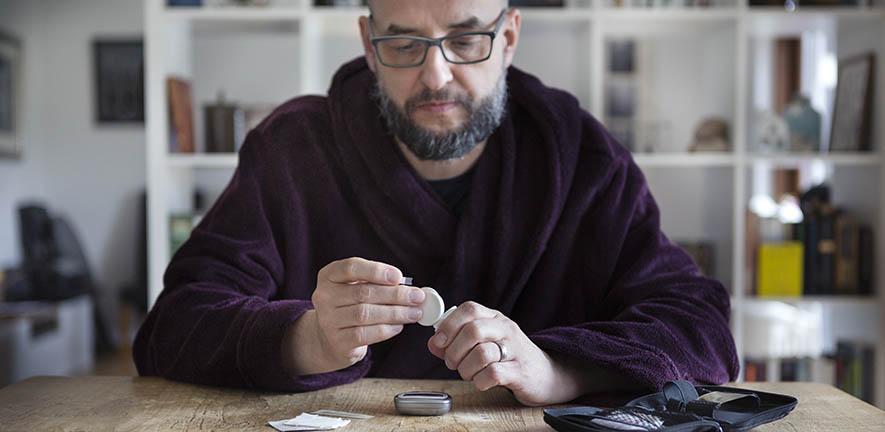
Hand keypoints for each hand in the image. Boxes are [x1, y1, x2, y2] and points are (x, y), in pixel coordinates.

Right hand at [283, 258, 425, 374]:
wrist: (330, 338)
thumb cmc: (350, 306)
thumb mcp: (357, 287)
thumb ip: (377, 283)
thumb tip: (408, 287)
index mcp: (329, 276)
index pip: (351, 268)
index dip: (376, 271)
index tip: (398, 276)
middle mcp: (324, 297)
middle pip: (363, 293)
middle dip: (395, 294)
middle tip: (417, 296)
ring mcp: (328, 321)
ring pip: (366, 314)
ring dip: (395, 313)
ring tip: (415, 312)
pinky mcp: (338, 342)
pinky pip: (366, 334)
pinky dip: (386, 329)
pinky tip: (399, 326)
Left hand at [427, 301, 586, 405]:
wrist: (546, 375)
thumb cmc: (508, 358)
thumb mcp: (484, 343)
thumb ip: (456, 342)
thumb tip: (433, 343)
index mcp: (495, 318)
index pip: (469, 309)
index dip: (449, 324)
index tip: (439, 341)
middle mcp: (506, 329)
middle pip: (473, 330)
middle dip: (454, 350)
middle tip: (452, 363)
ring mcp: (515, 350)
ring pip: (481, 353)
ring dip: (465, 368)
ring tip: (467, 373)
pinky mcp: (520, 372)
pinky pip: (493, 374)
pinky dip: (480, 381)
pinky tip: (481, 381)